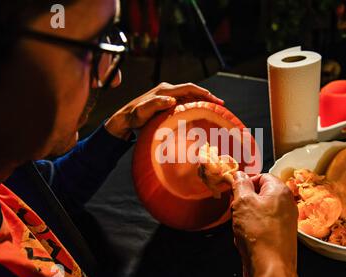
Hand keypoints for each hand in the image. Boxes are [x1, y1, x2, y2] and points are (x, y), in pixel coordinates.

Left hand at [104, 82, 223, 139]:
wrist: (124, 119)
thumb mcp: (142, 112)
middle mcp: (167, 90)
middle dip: (207, 96)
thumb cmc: (133, 117)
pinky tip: (200, 111)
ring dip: (202, 100)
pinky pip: (184, 100)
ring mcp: (167, 95)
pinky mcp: (166, 101)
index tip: (216, 100)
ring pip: (189, 95)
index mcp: (165, 90)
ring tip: (214, 109)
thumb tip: (171, 100)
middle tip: (221, 105)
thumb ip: (155, 105)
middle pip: (192, 90)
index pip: (189, 88)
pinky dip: (195, 104)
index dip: (204, 93)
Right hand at [231, 172, 300, 276]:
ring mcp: (284, 221)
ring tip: (242, 228)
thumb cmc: (260, 235)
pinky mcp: (279, 236)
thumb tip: (239, 175)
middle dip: (244, 203)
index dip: (246, 182)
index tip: (235, 189)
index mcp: (280, 191)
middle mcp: (286, 204)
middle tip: (237, 211)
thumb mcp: (243, 202)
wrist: (270, 267)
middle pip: (259, 195)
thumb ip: (241, 184)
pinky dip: (251, 231)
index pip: (261, 176)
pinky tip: (245, 240)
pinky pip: (261, 227)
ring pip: (258, 212)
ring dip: (245, 219)